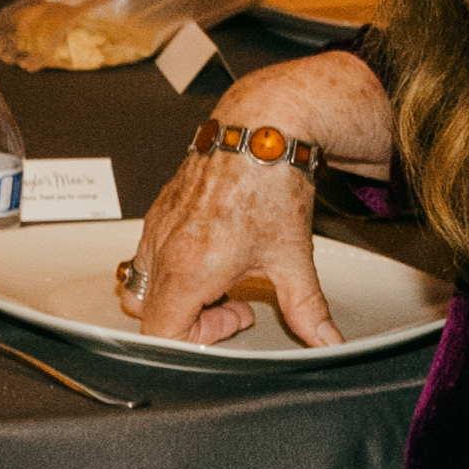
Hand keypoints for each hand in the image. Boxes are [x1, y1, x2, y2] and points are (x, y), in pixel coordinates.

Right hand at [129, 135, 329, 344]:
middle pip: (151, 315)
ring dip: (177, 294)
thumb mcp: (293, 256)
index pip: (162, 333)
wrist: (262, 126)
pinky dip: (173, 268)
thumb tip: (325, 341)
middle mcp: (163, 249)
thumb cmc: (272, 184)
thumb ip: (306, 308)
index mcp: (190, 268)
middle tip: (231, 301)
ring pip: (142, 286)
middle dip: (191, 320)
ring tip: (219, 279)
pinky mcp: (158, 211)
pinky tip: (211, 252)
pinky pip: (146, 256)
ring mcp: (156, 228)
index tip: (235, 317)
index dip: (198, 339)